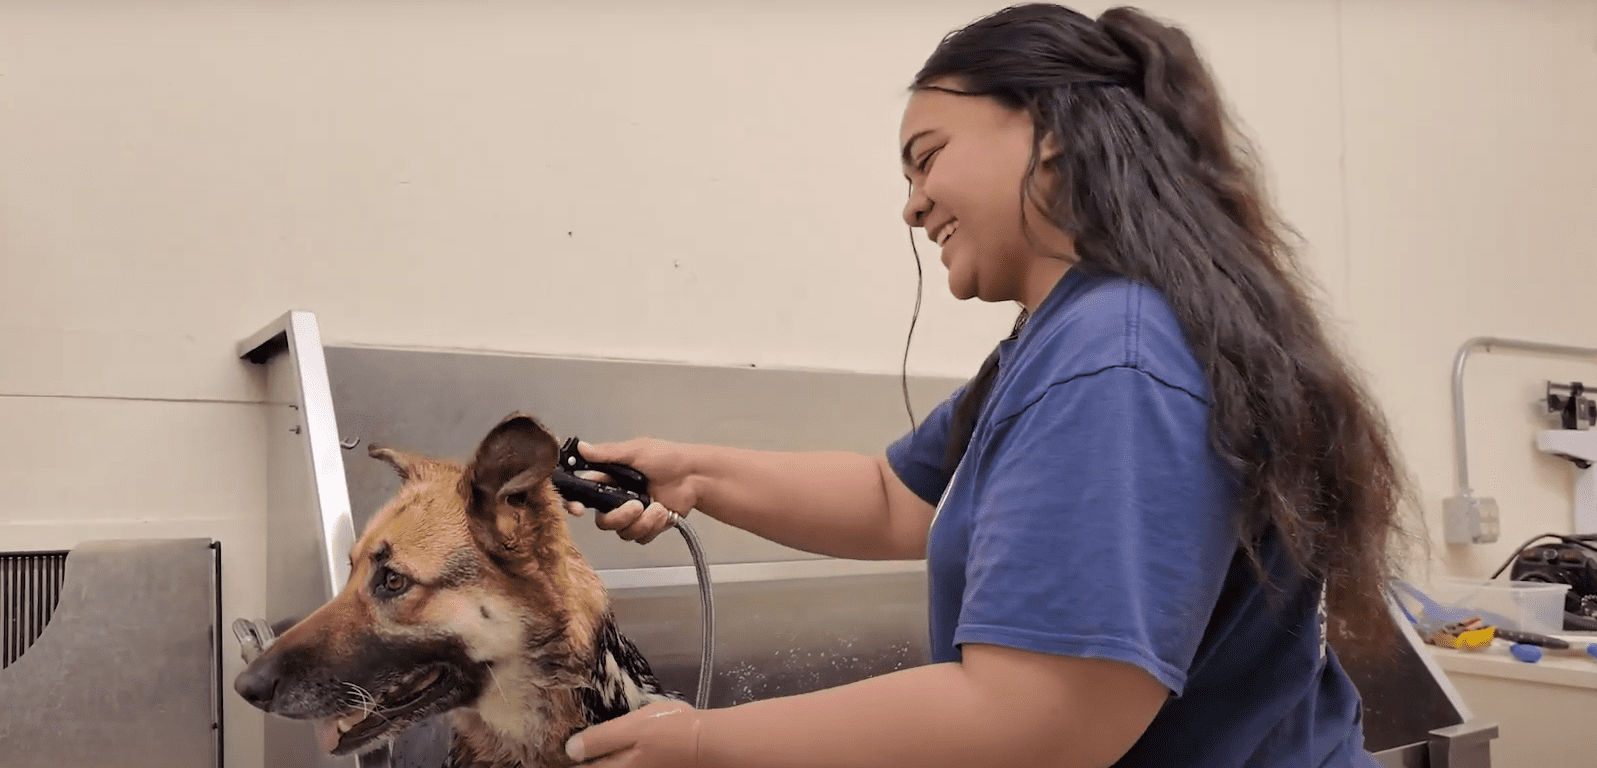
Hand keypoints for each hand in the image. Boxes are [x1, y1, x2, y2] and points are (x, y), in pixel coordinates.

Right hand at [562, 438, 698, 544]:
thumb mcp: (636, 451)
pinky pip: (640, 538)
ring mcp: (633, 515)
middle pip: (603, 522)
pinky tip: (664, 512)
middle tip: (636, 506)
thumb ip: (608, 454)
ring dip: (642, 521)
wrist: (695, 476)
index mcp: (610, 480)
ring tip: (658, 507)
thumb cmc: (668, 458)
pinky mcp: (648, 526)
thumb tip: (582, 447)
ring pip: (623, 533)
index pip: (583, 495)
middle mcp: (618, 500)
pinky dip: (653, 526)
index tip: (578, 510)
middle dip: (619, 517)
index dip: (575, 505)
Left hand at [565, 700, 702, 766]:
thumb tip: (570, 750)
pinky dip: (615, 760)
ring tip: (590, 753)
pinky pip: (627, 765)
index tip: (555, 753)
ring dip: (599, 762)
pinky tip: (615, 751)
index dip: (569, 762)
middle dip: (583, 762)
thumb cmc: (669, 731)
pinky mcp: (651, 767)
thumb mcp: (632, 728)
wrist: (709, 745)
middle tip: (572, 752)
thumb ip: (600, 739)